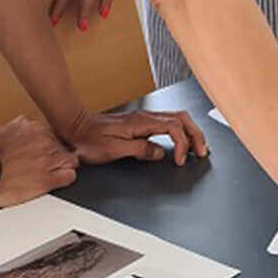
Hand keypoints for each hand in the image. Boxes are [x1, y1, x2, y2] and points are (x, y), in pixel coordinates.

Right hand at [0, 115, 78, 208]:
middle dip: (58, 156)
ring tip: (50, 174)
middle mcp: (44, 141)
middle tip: (47, 165)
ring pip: (71, 161)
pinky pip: (69, 176)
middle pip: (65, 148)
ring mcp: (47, 160)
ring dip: (62, 167)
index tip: (44, 154)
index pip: (55, 136)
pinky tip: (55, 181)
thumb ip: (23, 127)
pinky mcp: (46, 180)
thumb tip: (30, 126)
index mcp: (35, 128)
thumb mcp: (6, 129)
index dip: (50, 147)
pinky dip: (65, 178)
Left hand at [63, 106, 208, 166]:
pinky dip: (181, 131)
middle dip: (196, 134)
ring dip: (191, 131)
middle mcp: (145, 117)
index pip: (173, 128)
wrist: (75, 126)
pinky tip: (181, 141)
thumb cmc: (90, 140)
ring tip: (198, 147)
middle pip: (182, 118)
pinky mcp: (141, 122)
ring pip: (177, 118)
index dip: (182, 144)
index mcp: (141, 122)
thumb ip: (140, 150)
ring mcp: (144, 118)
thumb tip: (160, 153)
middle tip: (202, 152)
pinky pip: (168, 122)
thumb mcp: (113, 149)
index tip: (180, 160)